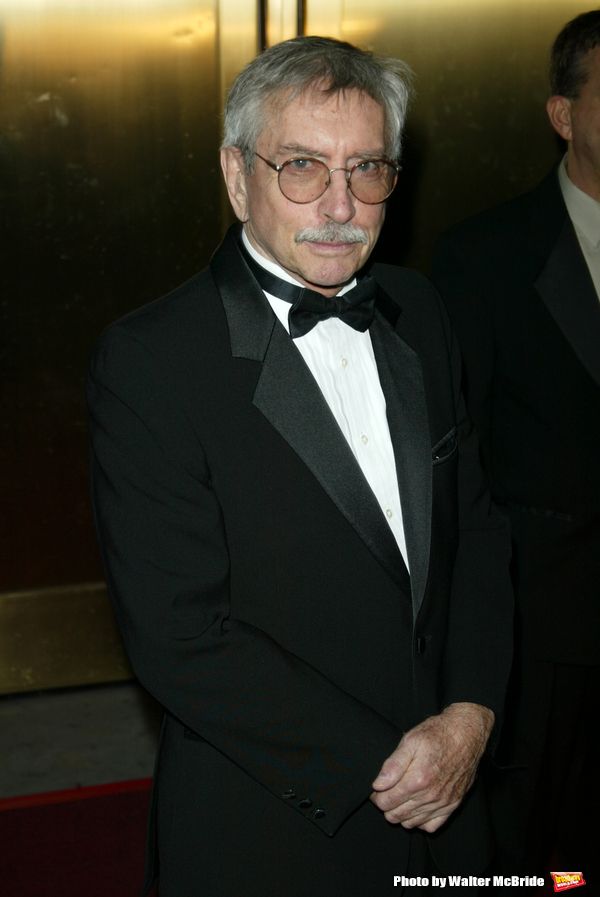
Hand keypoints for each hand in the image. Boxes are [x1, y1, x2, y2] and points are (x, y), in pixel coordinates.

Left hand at [370, 702, 493, 831]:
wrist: (465, 734)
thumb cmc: (436, 734)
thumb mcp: (410, 740)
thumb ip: (393, 765)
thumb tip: (378, 785)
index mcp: (417, 780)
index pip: (386, 802)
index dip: (376, 796)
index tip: (377, 788)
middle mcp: (431, 796)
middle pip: (396, 816)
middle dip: (387, 805)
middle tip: (387, 792)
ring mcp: (443, 803)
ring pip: (411, 823)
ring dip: (401, 814)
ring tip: (401, 797)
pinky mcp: (453, 805)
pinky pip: (431, 826)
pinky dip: (420, 821)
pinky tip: (417, 807)